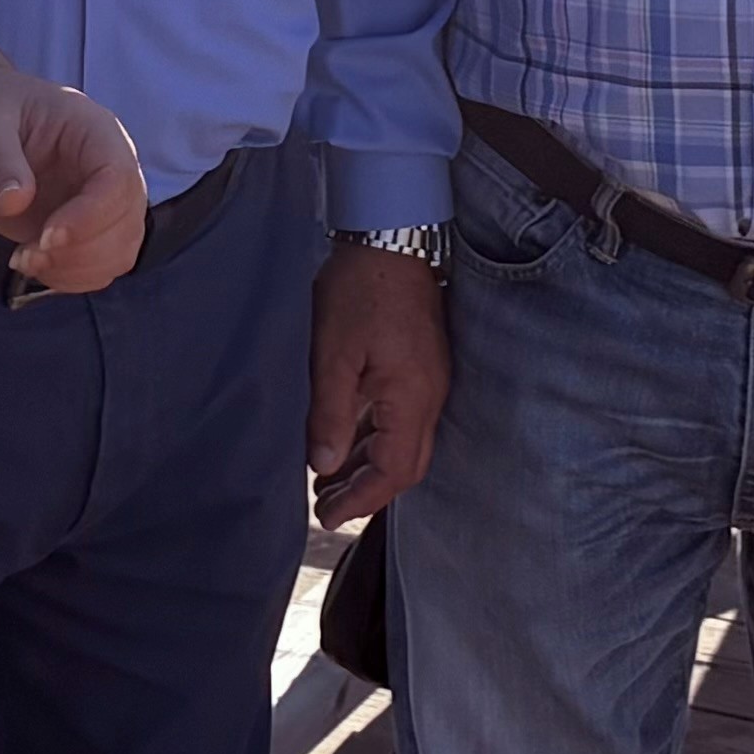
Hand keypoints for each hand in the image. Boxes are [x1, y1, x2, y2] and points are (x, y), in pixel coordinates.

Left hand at [0, 70, 149, 293]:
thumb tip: (15, 201)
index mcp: (94, 131)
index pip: (118, 177)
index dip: (90, 215)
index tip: (44, 237)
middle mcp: (110, 169)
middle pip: (128, 220)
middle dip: (80, 251)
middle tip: (25, 255)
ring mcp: (102, 203)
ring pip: (120, 251)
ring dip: (76, 269)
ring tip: (24, 260)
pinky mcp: (87, 233)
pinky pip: (101, 268)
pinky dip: (71, 279)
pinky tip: (32, 265)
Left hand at [308, 244, 450, 530]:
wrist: (391, 237)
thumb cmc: (359, 290)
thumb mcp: (333, 354)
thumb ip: (331, 414)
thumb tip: (324, 466)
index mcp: (411, 397)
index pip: (393, 470)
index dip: (361, 499)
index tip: (326, 516)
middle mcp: (429, 395)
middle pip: (407, 465)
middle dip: (368, 491)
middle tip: (325, 506)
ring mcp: (429, 381)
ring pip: (405, 443)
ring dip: (370, 466)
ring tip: (328, 481)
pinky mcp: (421, 367)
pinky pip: (403, 419)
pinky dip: (376, 440)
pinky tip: (348, 442)